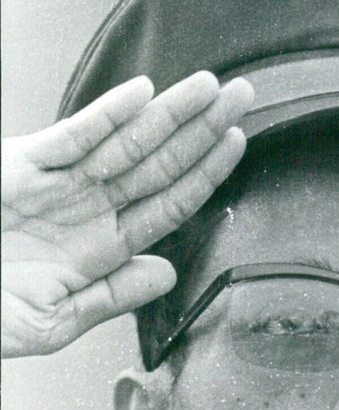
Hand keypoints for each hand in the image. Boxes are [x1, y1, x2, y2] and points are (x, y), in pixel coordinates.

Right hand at [2, 71, 253, 357]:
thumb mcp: (55, 321)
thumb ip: (113, 296)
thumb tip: (167, 273)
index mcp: (101, 249)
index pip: (167, 207)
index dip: (204, 176)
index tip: (237, 146)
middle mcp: (87, 210)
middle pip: (158, 165)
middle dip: (202, 131)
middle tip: (244, 97)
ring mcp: (58, 183)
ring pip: (126, 142)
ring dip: (171, 114)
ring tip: (212, 88)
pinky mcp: (22, 163)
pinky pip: (72, 136)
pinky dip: (107, 116)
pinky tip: (145, 96)